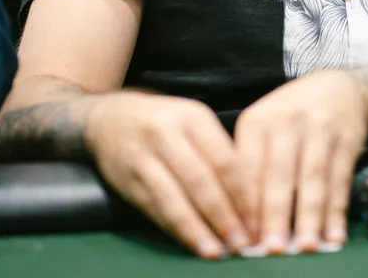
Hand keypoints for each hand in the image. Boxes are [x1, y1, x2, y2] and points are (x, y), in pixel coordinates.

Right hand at [84, 92, 256, 259]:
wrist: (109, 117)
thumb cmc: (164, 122)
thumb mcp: (194, 122)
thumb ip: (220, 152)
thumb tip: (252, 197)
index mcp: (193, 117)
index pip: (225, 160)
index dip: (243, 194)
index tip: (257, 219)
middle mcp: (167, 134)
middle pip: (201, 181)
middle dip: (224, 216)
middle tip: (241, 242)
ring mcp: (144, 158)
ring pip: (174, 199)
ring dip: (197, 229)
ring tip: (215, 251)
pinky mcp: (127, 180)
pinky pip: (155, 208)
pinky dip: (175, 228)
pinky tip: (191, 242)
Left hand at [234, 71, 367, 254]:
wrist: (336, 86)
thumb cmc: (289, 118)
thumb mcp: (263, 129)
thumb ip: (250, 168)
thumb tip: (241, 224)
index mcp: (257, 121)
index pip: (247, 169)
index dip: (245, 206)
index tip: (243, 239)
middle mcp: (287, 121)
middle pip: (279, 174)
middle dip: (276, 215)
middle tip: (273, 250)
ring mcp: (320, 128)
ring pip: (312, 178)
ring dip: (309, 216)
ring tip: (306, 248)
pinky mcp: (347, 137)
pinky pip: (340, 179)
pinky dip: (337, 210)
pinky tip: (334, 235)